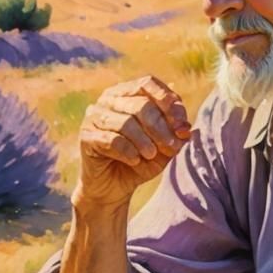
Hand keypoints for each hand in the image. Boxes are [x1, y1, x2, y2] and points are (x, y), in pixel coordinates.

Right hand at [73, 76, 191, 209]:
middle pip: (140, 105)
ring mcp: (94, 116)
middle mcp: (109, 99)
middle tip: (171, 146)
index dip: (168, 101)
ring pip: (126, 122)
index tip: (182, 125)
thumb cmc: (139, 162)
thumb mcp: (164, 149)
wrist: (113, 188)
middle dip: (160, 127)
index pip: (148, 84)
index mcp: (128, 93)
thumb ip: (175, 135)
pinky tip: (135, 161)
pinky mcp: (86, 137)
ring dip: (144, 141)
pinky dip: (128, 151)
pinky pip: (111, 140)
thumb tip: (186, 126)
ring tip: (151, 155)